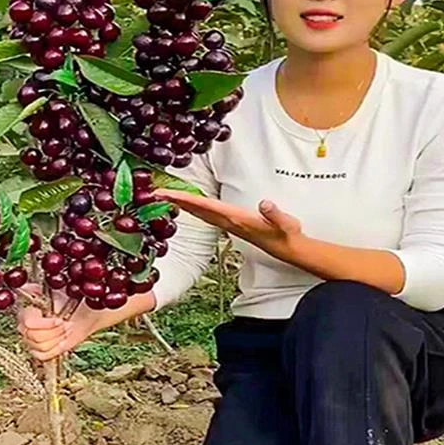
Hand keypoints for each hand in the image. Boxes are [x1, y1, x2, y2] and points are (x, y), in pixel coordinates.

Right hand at [16, 284, 105, 362]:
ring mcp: (32, 339)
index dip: (45, 324)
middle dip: (55, 331)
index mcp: (28, 310)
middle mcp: (26, 325)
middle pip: (34, 337)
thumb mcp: (56, 288)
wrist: (84, 312)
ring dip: (57, 338)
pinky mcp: (41, 350)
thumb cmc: (72, 299)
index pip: (27, 323)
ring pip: (40, 347)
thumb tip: (25, 287)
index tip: (59, 320)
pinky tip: (62, 339)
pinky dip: (55, 348)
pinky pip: (42, 355)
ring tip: (65, 329)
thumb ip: (38, 288)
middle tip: (66, 324)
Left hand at [152, 189, 304, 265]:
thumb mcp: (285, 223)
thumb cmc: (287, 235)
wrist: (290, 250)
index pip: (205, 207)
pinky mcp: (232, 225)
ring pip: (199, 213)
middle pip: (196, 210)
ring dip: (182, 204)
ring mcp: (229, 225)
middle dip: (175, 201)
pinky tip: (188, 204)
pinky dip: (194, 208)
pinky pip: (207, 215)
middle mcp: (228, 223)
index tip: (167, 195)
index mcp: (236, 219)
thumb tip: (264, 203)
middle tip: (153, 193)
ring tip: (165, 197)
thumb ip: (275, 214)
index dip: (185, 200)